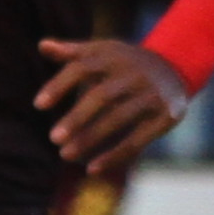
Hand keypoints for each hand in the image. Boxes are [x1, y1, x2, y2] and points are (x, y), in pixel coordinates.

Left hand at [35, 36, 188, 173]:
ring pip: (119, 119)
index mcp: (112, 57)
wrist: (175, 67)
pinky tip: (92, 169)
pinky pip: (138, 139)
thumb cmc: (124, 63)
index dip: (60, 85)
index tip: (38, 106)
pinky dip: (115, 155)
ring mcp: (152, 95)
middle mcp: (134, 74)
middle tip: (53, 139)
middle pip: (102, 96)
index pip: (82, 68)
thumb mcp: (101, 52)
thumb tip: (42, 45)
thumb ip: (71, 53)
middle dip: (78, 118)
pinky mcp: (166, 116)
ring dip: (92, 138)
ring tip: (65, 155)